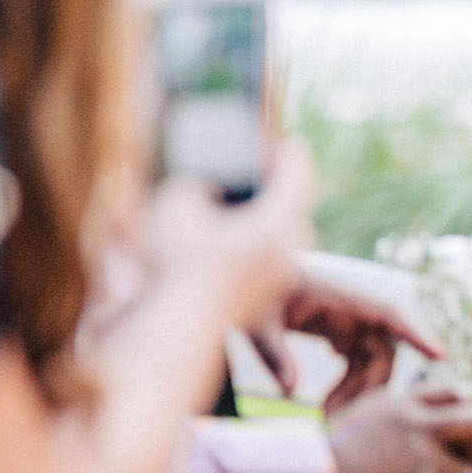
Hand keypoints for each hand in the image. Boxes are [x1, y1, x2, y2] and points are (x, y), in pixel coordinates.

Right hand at [143, 138, 315, 330]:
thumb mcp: (176, 203)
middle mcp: (286, 256)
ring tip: (240, 211)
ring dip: (266, 225)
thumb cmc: (176, 264)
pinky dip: (254, 253)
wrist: (172, 329)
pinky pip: (266, 269)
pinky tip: (228, 247)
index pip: (298, 179)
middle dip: (280, 193)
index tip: (286, 143)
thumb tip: (204, 190)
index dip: (290, 156)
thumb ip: (196, 185)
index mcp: (277, 226)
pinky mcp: (261, 305)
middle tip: (263, 175)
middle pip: (295, 214)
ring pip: (283, 244)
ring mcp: (276, 285)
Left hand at [258, 261, 444, 413]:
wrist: (245, 277)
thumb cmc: (250, 290)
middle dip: (368, 389)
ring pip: (370, 364)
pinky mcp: (339, 334)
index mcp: (338, 295)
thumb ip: (273, 353)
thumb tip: (289, 391)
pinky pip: (356, 365)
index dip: (416, 332)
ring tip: (327, 419)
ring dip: (356, 393)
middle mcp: (351, 310)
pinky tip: (326, 405)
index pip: (388, 311)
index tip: (440, 355)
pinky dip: (346, 387)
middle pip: (381, 351)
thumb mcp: (256, 320)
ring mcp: (348, 323)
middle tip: (340, 421)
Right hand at [326, 387, 471, 472]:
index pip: (454, 392)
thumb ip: (402, 408)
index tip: (459, 427)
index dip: (464, 408)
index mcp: (404, 405)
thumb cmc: (334, 455)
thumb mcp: (365, 415)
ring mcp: (423, 460)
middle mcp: (418, 427)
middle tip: (462, 458)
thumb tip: (442, 402)